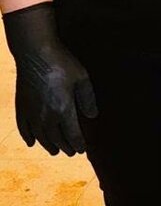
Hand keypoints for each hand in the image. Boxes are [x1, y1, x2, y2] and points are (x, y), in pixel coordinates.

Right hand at [2, 2, 97, 155]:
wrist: (36, 53)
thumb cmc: (62, 64)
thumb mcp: (82, 78)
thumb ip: (87, 99)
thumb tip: (92, 116)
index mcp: (63, 109)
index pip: (72, 134)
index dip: (78, 143)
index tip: (82, 149)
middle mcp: (46, 116)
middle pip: (56, 139)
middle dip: (65, 147)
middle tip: (71, 152)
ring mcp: (31, 113)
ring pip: (40, 137)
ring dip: (48, 145)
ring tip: (55, 151)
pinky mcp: (21, 107)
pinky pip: (23, 128)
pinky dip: (28, 137)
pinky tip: (31, 142)